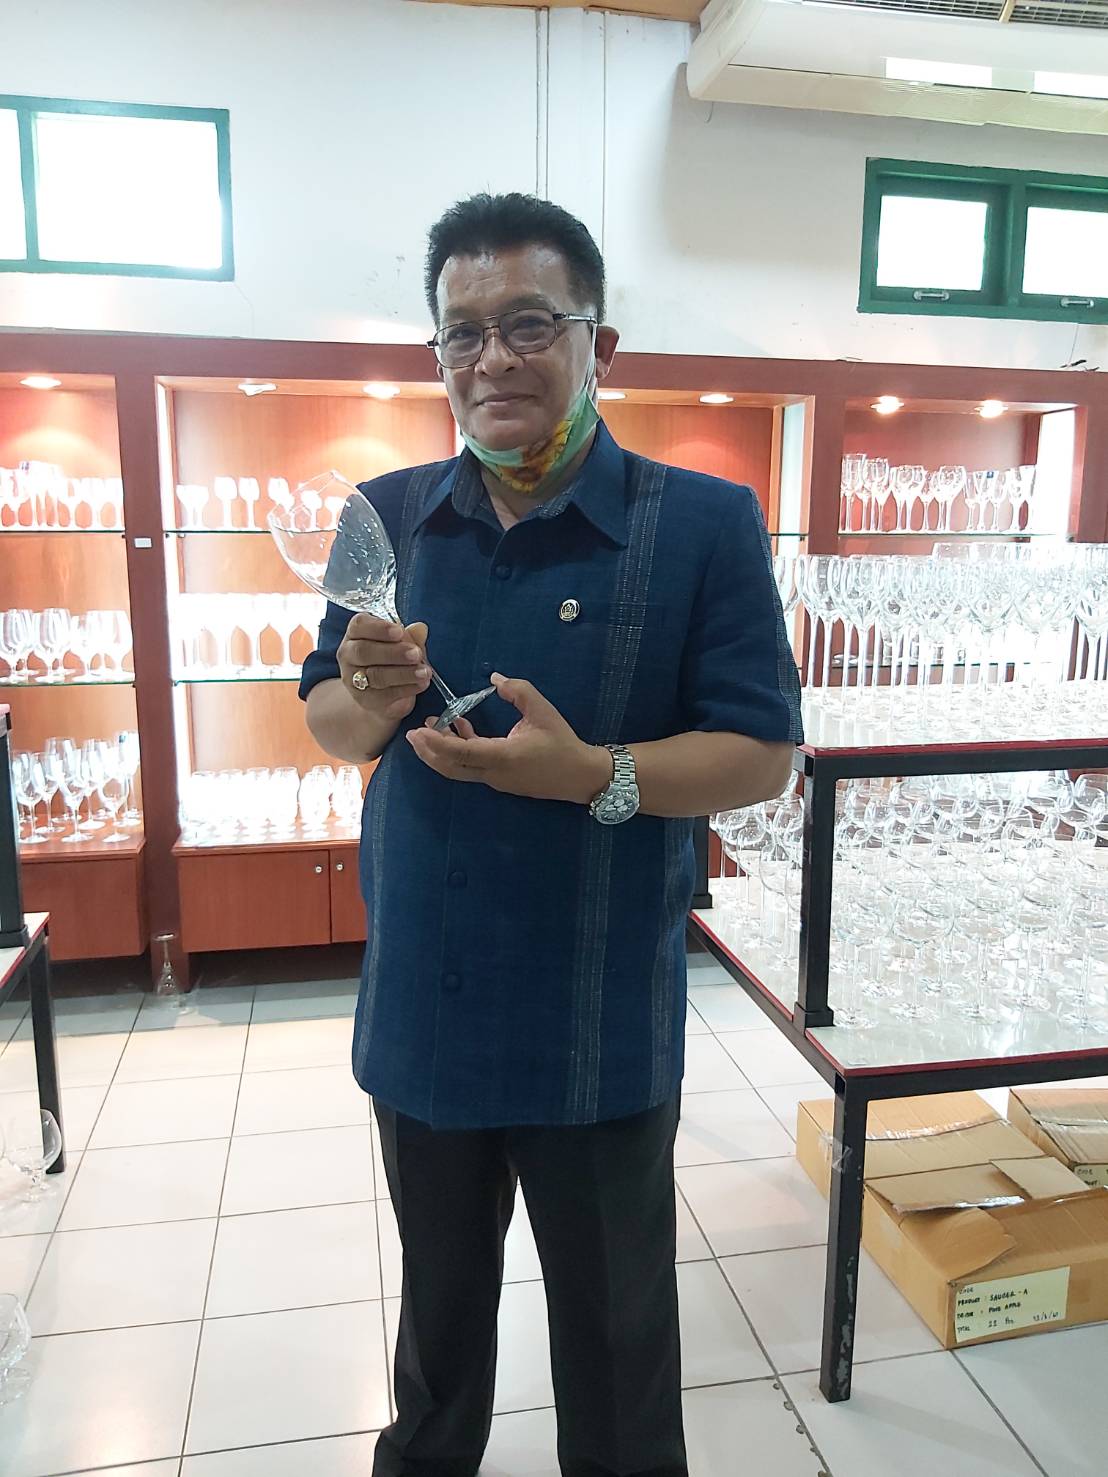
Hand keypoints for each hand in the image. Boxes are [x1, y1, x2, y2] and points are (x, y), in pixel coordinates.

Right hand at [338, 614, 429, 721]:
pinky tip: (421, 684)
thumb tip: (420, 628)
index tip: (400, 631)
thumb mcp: (402, 642)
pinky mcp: (364, 698)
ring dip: (403, 673)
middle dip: (393, 652)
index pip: (360, 625)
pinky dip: (406, 689)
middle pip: (365, 651)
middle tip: (416, 653)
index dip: (379, 628)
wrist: (382, 691)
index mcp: (356, 633)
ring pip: (375, 675)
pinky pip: (385, 694)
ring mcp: (353, 678)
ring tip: (424, 672)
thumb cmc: (391, 658)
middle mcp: (349, 654)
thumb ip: (411, 636)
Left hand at [405, 673, 611, 804]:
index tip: (418, 730)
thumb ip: (518, 691)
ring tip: (427, 727)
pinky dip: (459, 750)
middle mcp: (493, 772)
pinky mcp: (499, 779)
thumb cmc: (562, 743)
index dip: (436, 742)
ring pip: (458, 768)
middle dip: (427, 751)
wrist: (580, 776)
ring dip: (440, 750)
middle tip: (410, 733)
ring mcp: (495, 779)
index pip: (461, 752)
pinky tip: (458, 727)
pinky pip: (471, 766)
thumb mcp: (543, 711)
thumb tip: (494, 678)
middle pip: (450, 766)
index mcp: (503, 756)